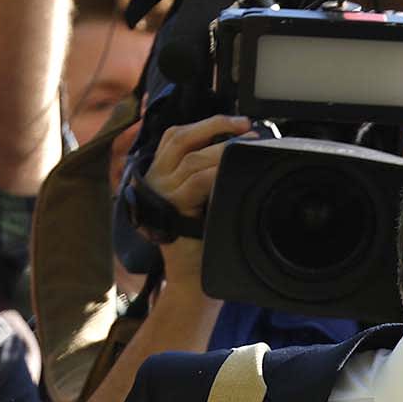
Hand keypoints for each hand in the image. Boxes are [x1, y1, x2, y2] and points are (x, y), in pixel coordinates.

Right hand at [144, 114, 253, 281]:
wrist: (191, 278)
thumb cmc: (201, 241)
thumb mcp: (202, 200)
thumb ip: (207, 175)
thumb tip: (236, 148)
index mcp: (161, 173)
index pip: (175, 136)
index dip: (206, 124)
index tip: (235, 123)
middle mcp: (156, 179)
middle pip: (180, 137)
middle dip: (215, 126)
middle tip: (245, 127)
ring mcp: (161, 192)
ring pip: (192, 158)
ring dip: (223, 149)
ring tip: (246, 148)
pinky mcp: (171, 207)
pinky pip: (196, 181)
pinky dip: (217, 173)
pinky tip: (233, 171)